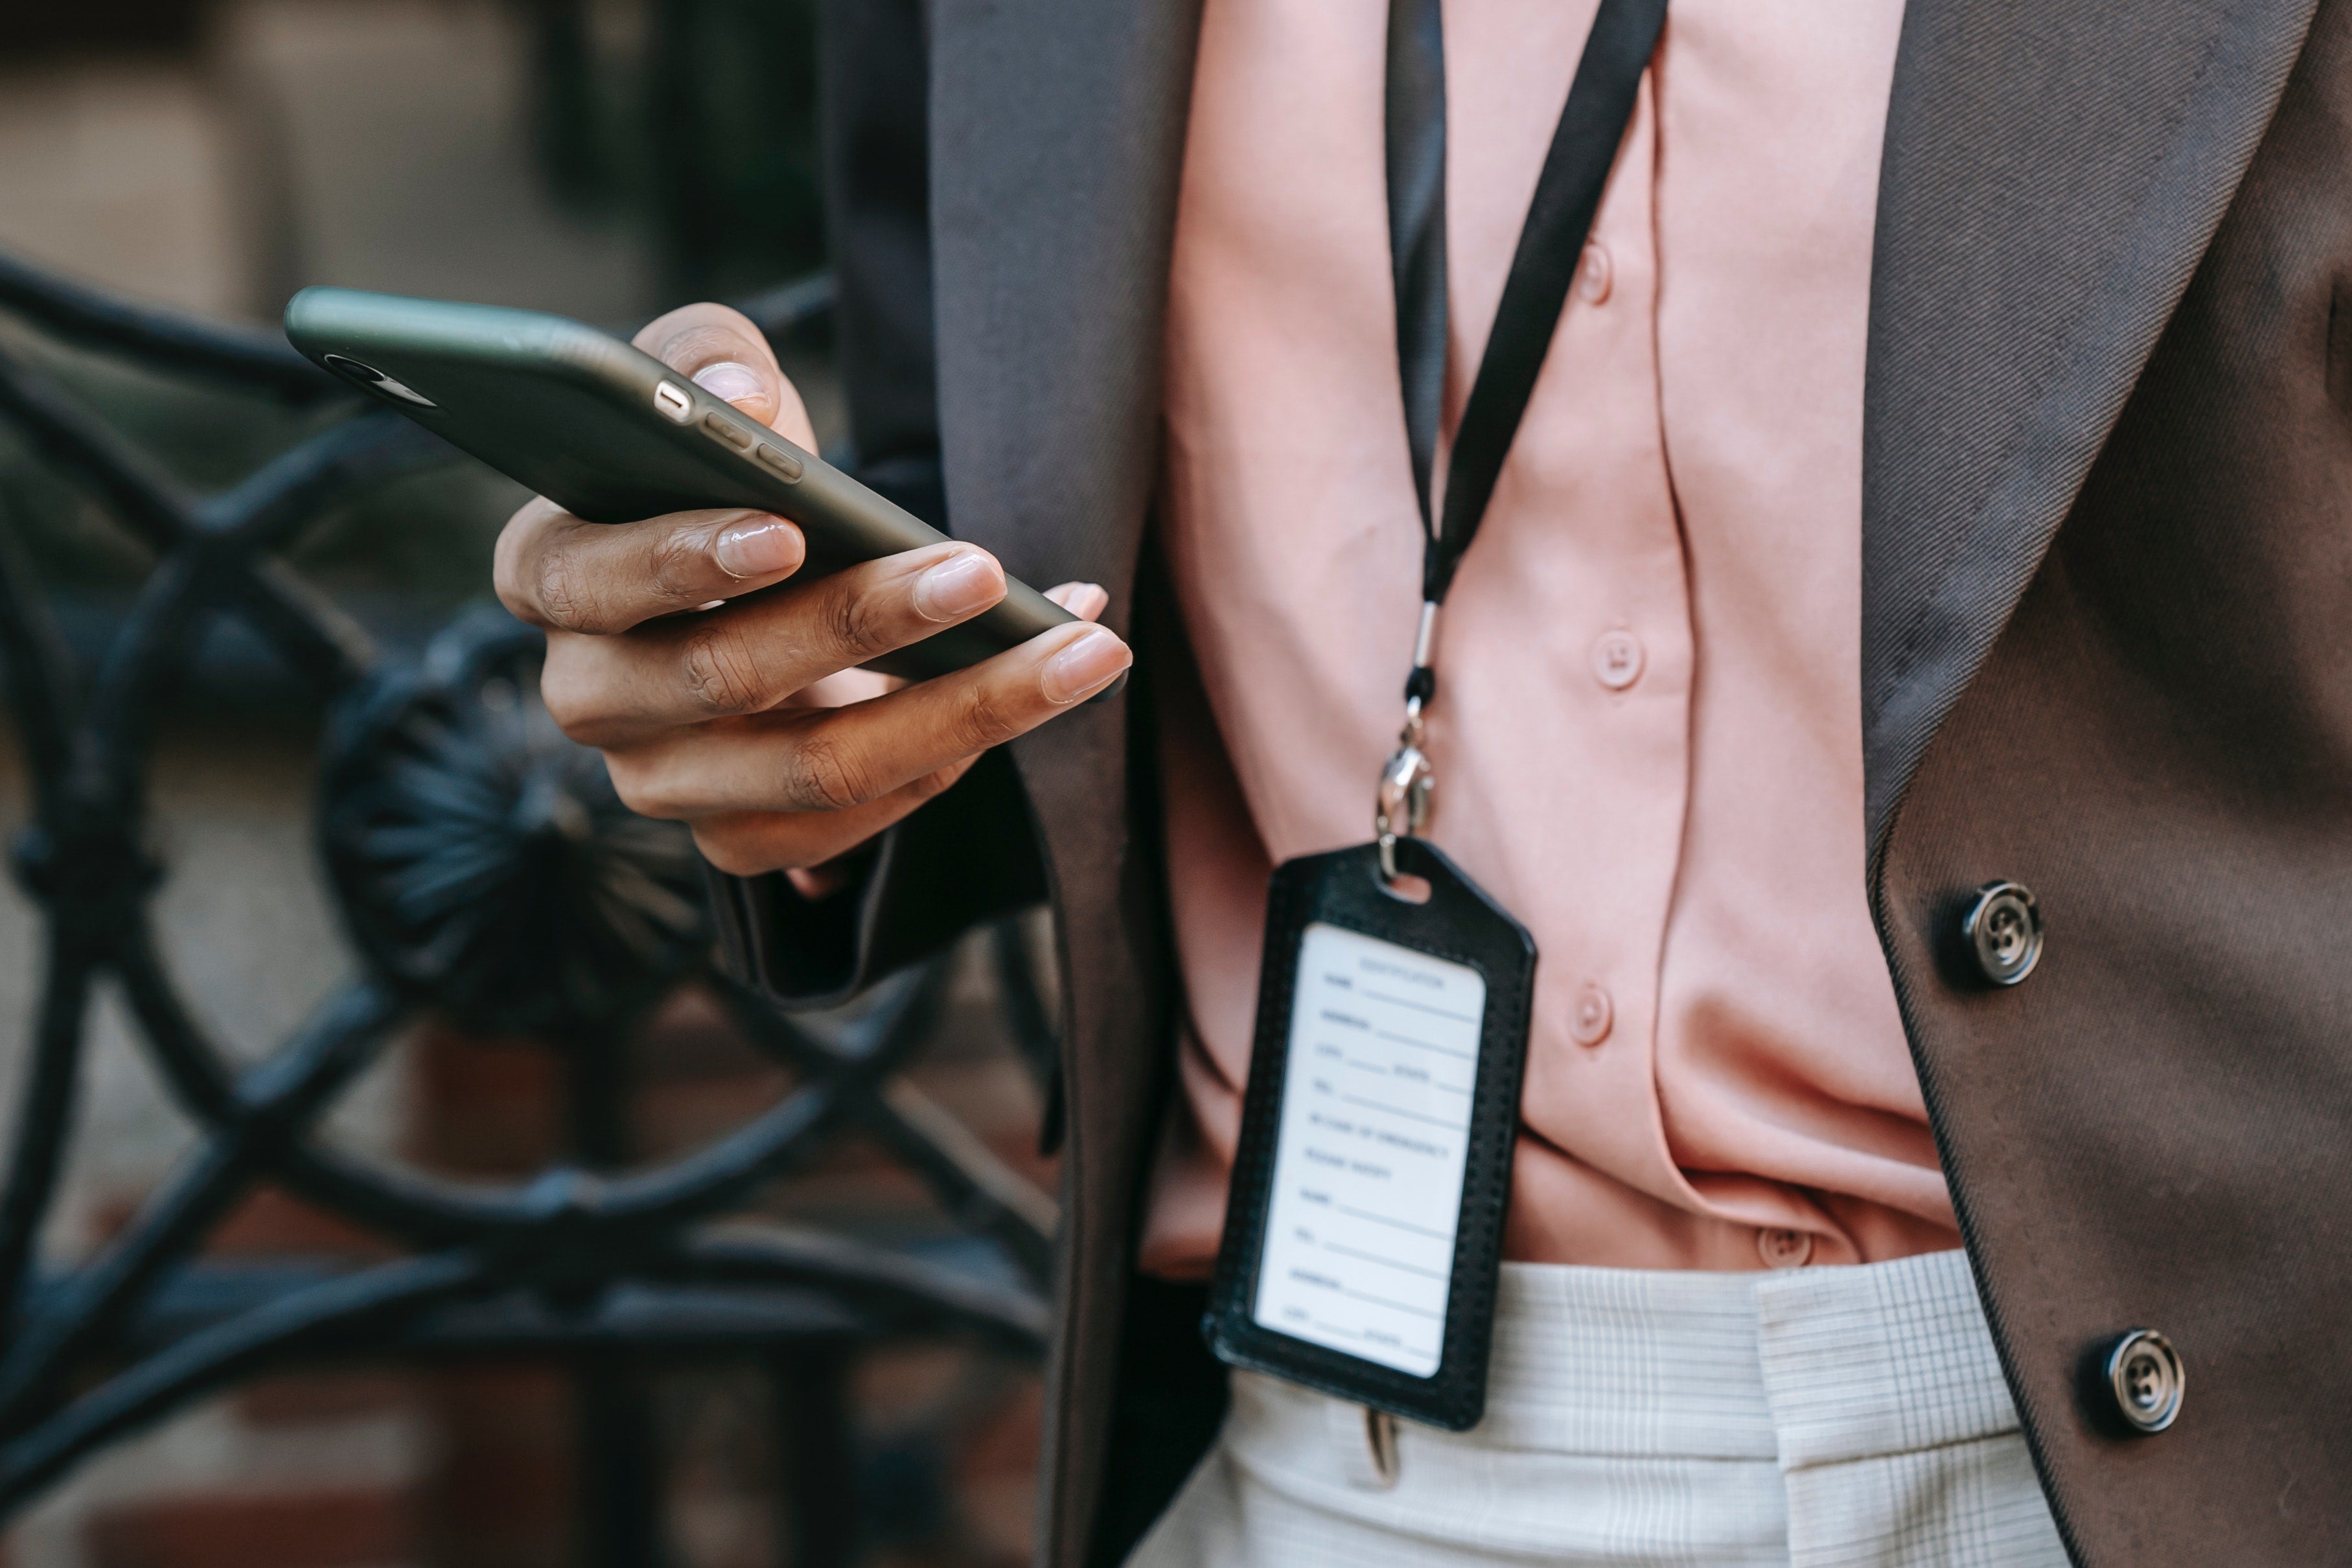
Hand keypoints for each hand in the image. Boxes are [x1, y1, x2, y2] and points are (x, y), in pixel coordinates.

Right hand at [493, 302, 1128, 887]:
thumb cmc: (719, 466)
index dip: (684, 557)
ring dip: (960, 710)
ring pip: (813, 768)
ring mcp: (662, 783)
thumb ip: (703, 356)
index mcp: (550, 574)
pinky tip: (1039, 687)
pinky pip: (850, 824)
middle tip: (984, 571)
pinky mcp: (738, 839)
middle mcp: (589, 695)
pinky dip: (956, 757)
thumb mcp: (704, 379)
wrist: (755, 575)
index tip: (789, 529)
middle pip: (723, 678)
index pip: (590, 576)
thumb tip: (735, 390)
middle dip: (867, 622)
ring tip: (1077, 646)